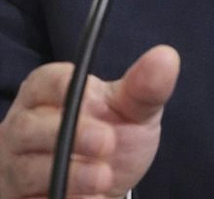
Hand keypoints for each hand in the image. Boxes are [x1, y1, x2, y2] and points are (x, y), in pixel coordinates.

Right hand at [0, 45, 179, 197]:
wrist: (104, 185)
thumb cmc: (112, 133)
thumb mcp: (132, 110)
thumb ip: (144, 87)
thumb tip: (167, 57)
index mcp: (47, 92)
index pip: (45, 81)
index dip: (64, 87)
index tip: (94, 96)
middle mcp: (24, 127)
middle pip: (29, 127)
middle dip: (70, 134)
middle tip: (106, 142)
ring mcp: (17, 167)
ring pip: (26, 170)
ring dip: (69, 175)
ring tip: (103, 178)